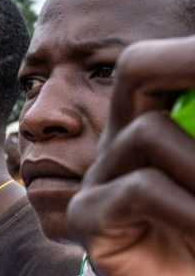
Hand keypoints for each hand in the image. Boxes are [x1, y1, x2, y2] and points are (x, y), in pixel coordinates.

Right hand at [68, 35, 194, 275]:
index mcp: (160, 122)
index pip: (163, 65)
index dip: (189, 54)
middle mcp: (123, 143)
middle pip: (135, 68)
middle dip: (184, 60)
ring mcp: (100, 180)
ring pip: (146, 130)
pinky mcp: (90, 221)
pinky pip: (137, 189)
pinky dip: (187, 207)